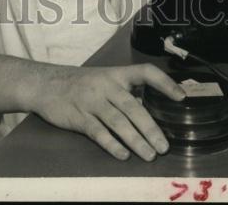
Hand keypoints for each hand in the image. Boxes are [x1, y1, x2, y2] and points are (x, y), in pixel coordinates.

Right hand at [29, 63, 184, 161]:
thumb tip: (154, 109)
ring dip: (135, 140)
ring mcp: (91, 101)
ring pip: (117, 121)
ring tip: (150, 155)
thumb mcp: (105, 79)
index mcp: (116, 73)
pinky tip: (123, 155)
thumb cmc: (82, 84)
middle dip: (150, 127)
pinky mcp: (78, 117)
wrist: (46, 84)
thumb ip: (126, 92)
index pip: (145, 72)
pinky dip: (111, 144)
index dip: (164, 82)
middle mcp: (106, 85)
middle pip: (132, 106)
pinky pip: (97, 132)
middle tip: (164, 146)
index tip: (181, 97)